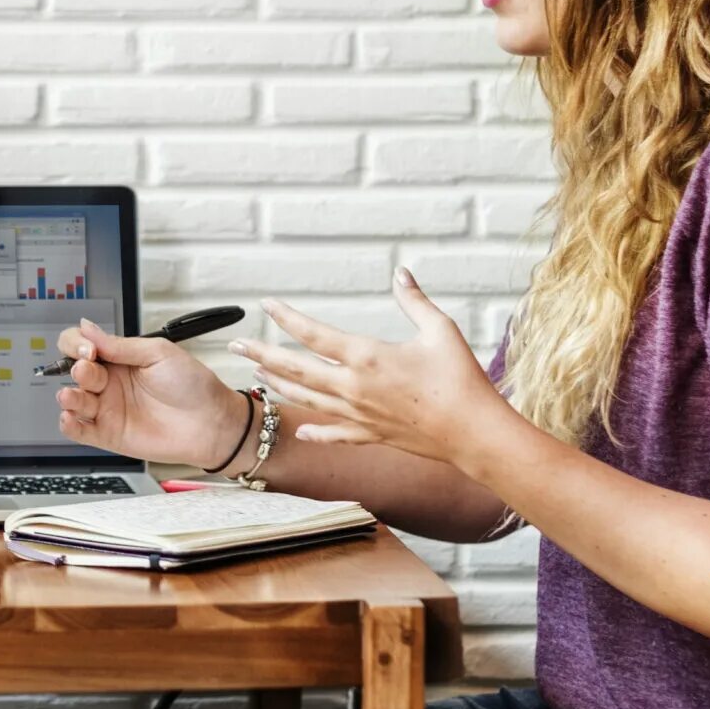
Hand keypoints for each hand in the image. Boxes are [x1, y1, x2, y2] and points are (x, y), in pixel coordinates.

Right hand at [52, 317, 250, 469]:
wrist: (212, 422)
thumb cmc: (193, 386)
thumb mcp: (157, 353)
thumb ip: (119, 345)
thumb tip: (87, 328)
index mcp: (120, 359)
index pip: (83, 345)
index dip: (77, 344)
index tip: (90, 350)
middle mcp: (110, 383)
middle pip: (74, 371)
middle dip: (77, 368)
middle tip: (89, 369)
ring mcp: (108, 409)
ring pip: (73, 400)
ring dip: (68, 396)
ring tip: (75, 395)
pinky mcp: (109, 435)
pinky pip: (79, 431)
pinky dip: (69, 424)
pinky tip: (71, 417)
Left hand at [231, 269, 510, 467]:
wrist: (472, 433)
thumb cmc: (461, 380)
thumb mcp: (440, 330)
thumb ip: (414, 301)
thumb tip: (401, 273)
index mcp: (367, 356)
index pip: (314, 333)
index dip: (287, 318)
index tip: (266, 305)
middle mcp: (354, 387)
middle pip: (296, 369)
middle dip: (263, 354)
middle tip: (236, 344)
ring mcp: (359, 414)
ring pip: (307, 399)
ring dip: (279, 385)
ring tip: (258, 375)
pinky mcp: (371, 435)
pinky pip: (334, 433)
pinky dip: (315, 430)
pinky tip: (300, 428)